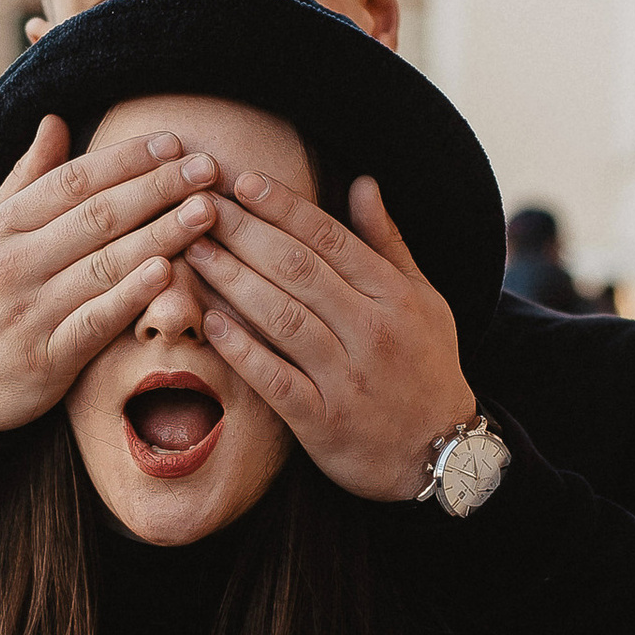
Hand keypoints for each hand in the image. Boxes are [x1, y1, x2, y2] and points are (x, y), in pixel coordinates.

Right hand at [0, 115, 224, 437]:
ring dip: (161, 234)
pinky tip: (167, 272)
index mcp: (0, 227)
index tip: (172, 142)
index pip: (72, 182)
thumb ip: (25, 179)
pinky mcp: (46, 359)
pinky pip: (96, 321)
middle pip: (97, 216)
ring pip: (105, 265)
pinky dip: (131, 296)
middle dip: (158, 188)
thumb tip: (56, 121)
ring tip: (206, 211)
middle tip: (207, 167)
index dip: (125, 159)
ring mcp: (30, 312)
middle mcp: (13, 264)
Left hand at [188, 171, 472, 501]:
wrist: (441, 453)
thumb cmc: (426, 365)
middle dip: (244, 234)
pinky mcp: (324, 421)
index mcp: (393, 296)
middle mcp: (372, 331)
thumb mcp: (422, 298)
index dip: (283, 207)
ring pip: (282, 318)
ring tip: (193, 253)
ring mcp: (347, 378)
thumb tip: (362, 182)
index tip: (243, 182)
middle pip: (298, 270)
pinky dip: (243, 351)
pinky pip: (276, 380)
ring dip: (233, 281)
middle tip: (200, 208)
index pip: (331, 238)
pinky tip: (211, 322)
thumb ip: (387, 242)